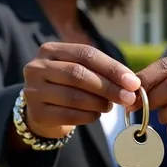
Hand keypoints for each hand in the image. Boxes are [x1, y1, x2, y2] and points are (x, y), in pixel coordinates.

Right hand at [22, 43, 139, 139]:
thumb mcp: (81, 71)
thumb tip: (132, 84)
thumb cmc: (69, 86)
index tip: (133, 82)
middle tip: (128, 98)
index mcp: (50, 50)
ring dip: (99, 102)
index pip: (85, 54)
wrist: (43, 112)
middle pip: (78, 74)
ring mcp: (33, 90)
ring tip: (110, 106)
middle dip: (108, 86)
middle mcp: (36, 67)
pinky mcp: (36, 113)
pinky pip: (69, 115)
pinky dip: (88, 116)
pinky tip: (96, 115)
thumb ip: (103, 72)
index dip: (111, 68)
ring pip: (73, 96)